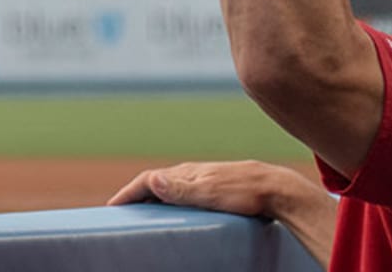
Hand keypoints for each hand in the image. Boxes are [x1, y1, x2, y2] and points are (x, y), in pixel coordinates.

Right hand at [108, 159, 335, 267]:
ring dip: (153, 200)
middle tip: (122, 213)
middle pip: (156, 185)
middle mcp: (191, 174)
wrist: (278, 190)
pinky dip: (171, 204)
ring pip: (170, 189)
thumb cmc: (246, 193)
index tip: (112, 208)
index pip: (147, 181)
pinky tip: (178, 216)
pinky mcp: (215, 190)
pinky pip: (184, 196)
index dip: (128, 194)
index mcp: (185, 174)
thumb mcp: (211, 193)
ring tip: (144, 217)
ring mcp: (204, 181)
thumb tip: (151, 182)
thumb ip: (181, 190)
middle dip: (136, 196)